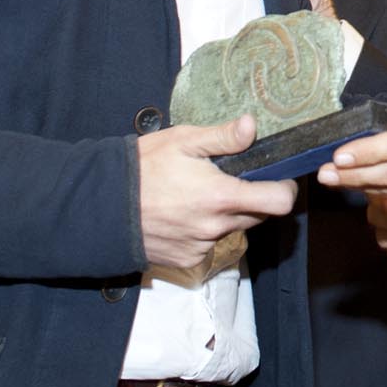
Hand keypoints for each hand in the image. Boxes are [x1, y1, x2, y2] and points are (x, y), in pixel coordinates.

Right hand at [139, 115, 296, 272]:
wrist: (102, 206)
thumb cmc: (142, 168)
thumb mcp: (182, 141)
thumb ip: (222, 137)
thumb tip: (252, 127)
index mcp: (221, 196)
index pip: (279, 202)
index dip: (284, 189)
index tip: (278, 178)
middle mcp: (216, 227)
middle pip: (257, 217)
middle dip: (251, 198)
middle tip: (229, 180)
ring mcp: (201, 247)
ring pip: (231, 230)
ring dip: (224, 215)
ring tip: (196, 196)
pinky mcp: (187, 259)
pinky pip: (208, 245)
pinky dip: (203, 231)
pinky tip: (181, 214)